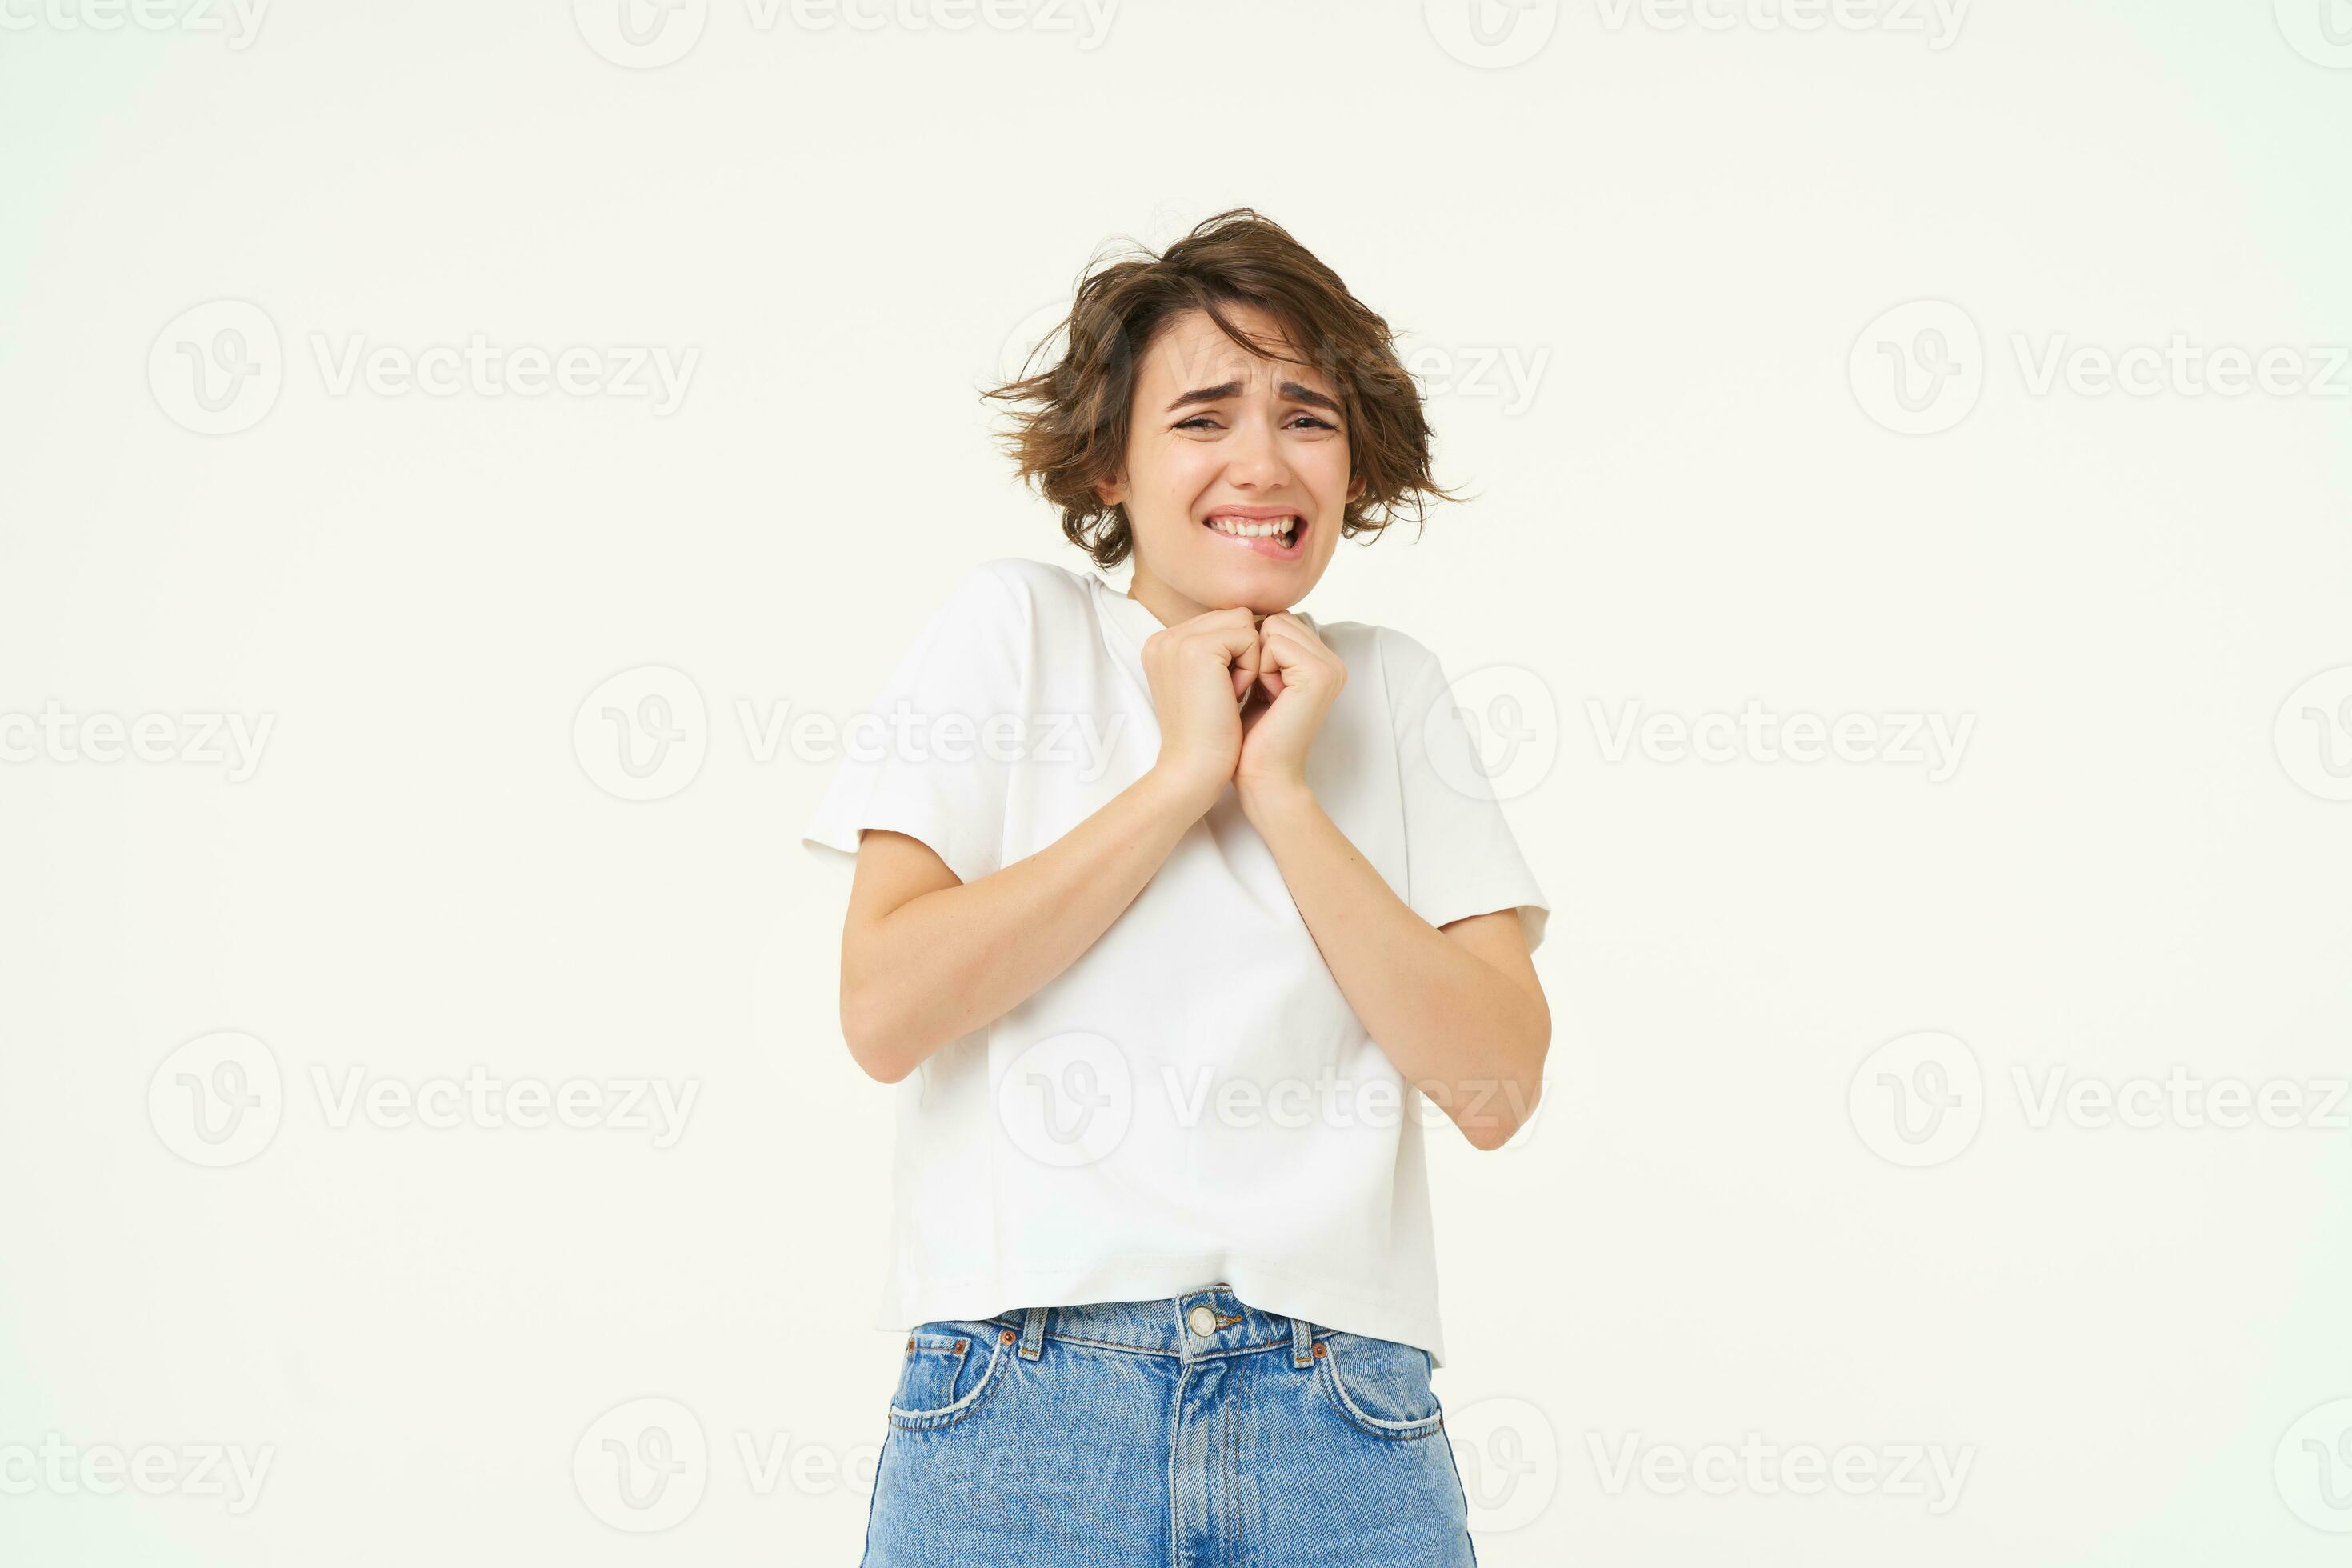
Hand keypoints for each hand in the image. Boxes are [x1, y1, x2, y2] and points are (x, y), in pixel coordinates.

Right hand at [1140, 605, 1260, 813]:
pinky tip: (1232, 695)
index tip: (1221, 694)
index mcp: (1162, 645)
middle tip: (1225, 696)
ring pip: (1243, 623)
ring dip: (1248, 659)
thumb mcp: (1207, 685)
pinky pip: (1249, 637)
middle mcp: (1163, 637)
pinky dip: (1251, 668)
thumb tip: (1253, 624)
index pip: (1220, 623)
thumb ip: (1216, 652)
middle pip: (1232, 617)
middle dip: (1242, 654)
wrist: (1195, 769)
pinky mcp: (1197, 648)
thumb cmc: (1208, 737)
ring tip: (1228, 694)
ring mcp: (1176, 639)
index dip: (1236, 656)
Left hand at [1233, 611, 1343, 799]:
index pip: (1277, 618)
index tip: (1255, 687)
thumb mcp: (1254, 680)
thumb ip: (1260, 646)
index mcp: (1320, 660)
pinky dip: (1260, 668)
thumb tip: (1241, 612)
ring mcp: (1330, 666)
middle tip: (1259, 691)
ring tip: (1264, 695)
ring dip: (1256, 659)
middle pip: (1276, 617)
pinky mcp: (1319, 674)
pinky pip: (1273, 643)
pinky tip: (1268, 697)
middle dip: (1255, 650)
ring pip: (1273, 626)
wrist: (1260, 775)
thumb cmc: (1248, 734)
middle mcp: (1332, 660)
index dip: (1253, 648)